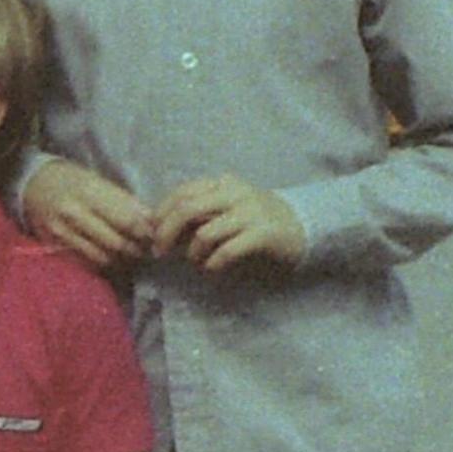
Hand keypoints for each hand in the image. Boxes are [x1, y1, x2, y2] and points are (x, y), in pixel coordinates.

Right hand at [23, 160, 153, 269]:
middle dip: (136, 249)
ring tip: (128, 254)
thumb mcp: (95, 179)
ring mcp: (62, 232)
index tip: (155, 234)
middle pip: (116, 242)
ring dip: (120, 259)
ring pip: (101, 257)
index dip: (145, 231)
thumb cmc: (69, 179)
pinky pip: (85, 263)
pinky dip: (101, 263)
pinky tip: (108, 257)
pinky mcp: (53, 246)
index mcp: (88, 190)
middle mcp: (74, 212)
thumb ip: (121, 200)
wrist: (30, 184)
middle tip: (145, 249)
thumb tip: (150, 219)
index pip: (126, 218)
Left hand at [152, 175, 304, 274]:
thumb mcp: (225, 207)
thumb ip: (197, 212)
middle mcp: (234, 192)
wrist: (301, 226)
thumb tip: (158, 226)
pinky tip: (212, 268)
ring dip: (192, 252)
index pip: (181, 193)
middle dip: (166, 233)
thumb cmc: (254, 219)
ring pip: (205, 233)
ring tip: (195, 261)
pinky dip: (213, 263)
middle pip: (187, 209)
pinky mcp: (263, 233)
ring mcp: (250, 212)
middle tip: (159, 252)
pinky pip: (227, 250)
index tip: (150, 233)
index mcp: (222, 183)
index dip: (160, 214)